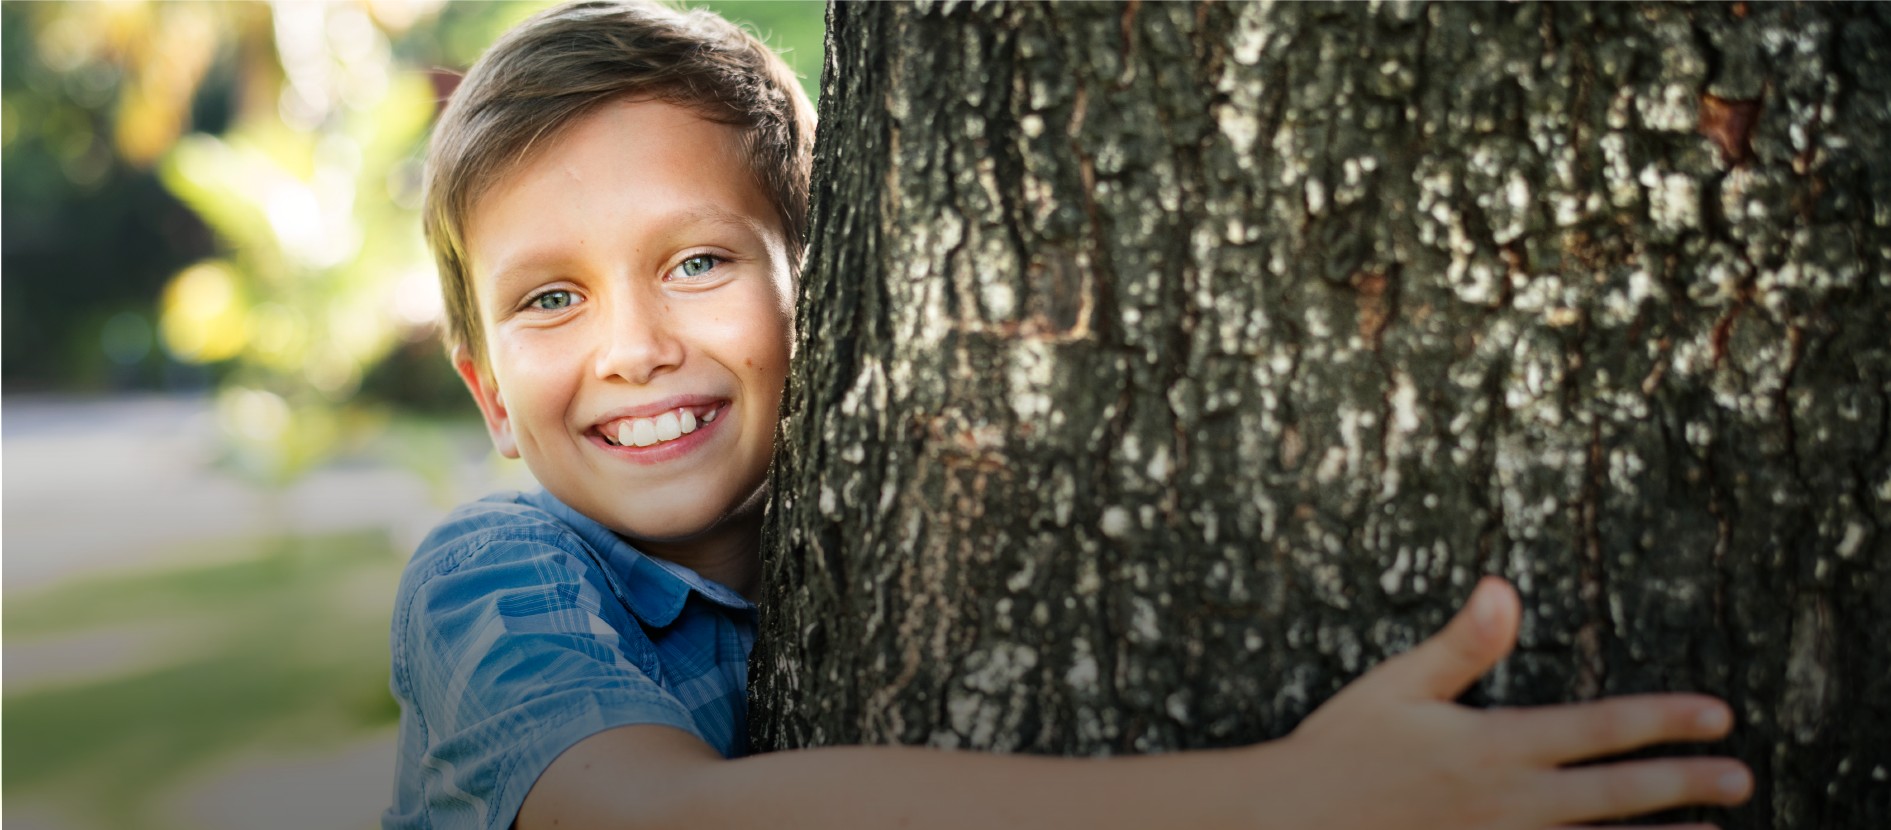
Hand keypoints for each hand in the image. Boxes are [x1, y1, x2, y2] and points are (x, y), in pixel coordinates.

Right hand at [1271, 576, 1750, 829]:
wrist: (1292, 822)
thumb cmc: (1342, 750)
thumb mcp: (1397, 686)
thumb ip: (1463, 644)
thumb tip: (1504, 587)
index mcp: (1496, 745)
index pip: (1601, 727)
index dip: (1665, 720)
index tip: (1718, 716)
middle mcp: (1512, 802)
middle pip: (1618, 794)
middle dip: (1685, 783)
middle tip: (1741, 778)